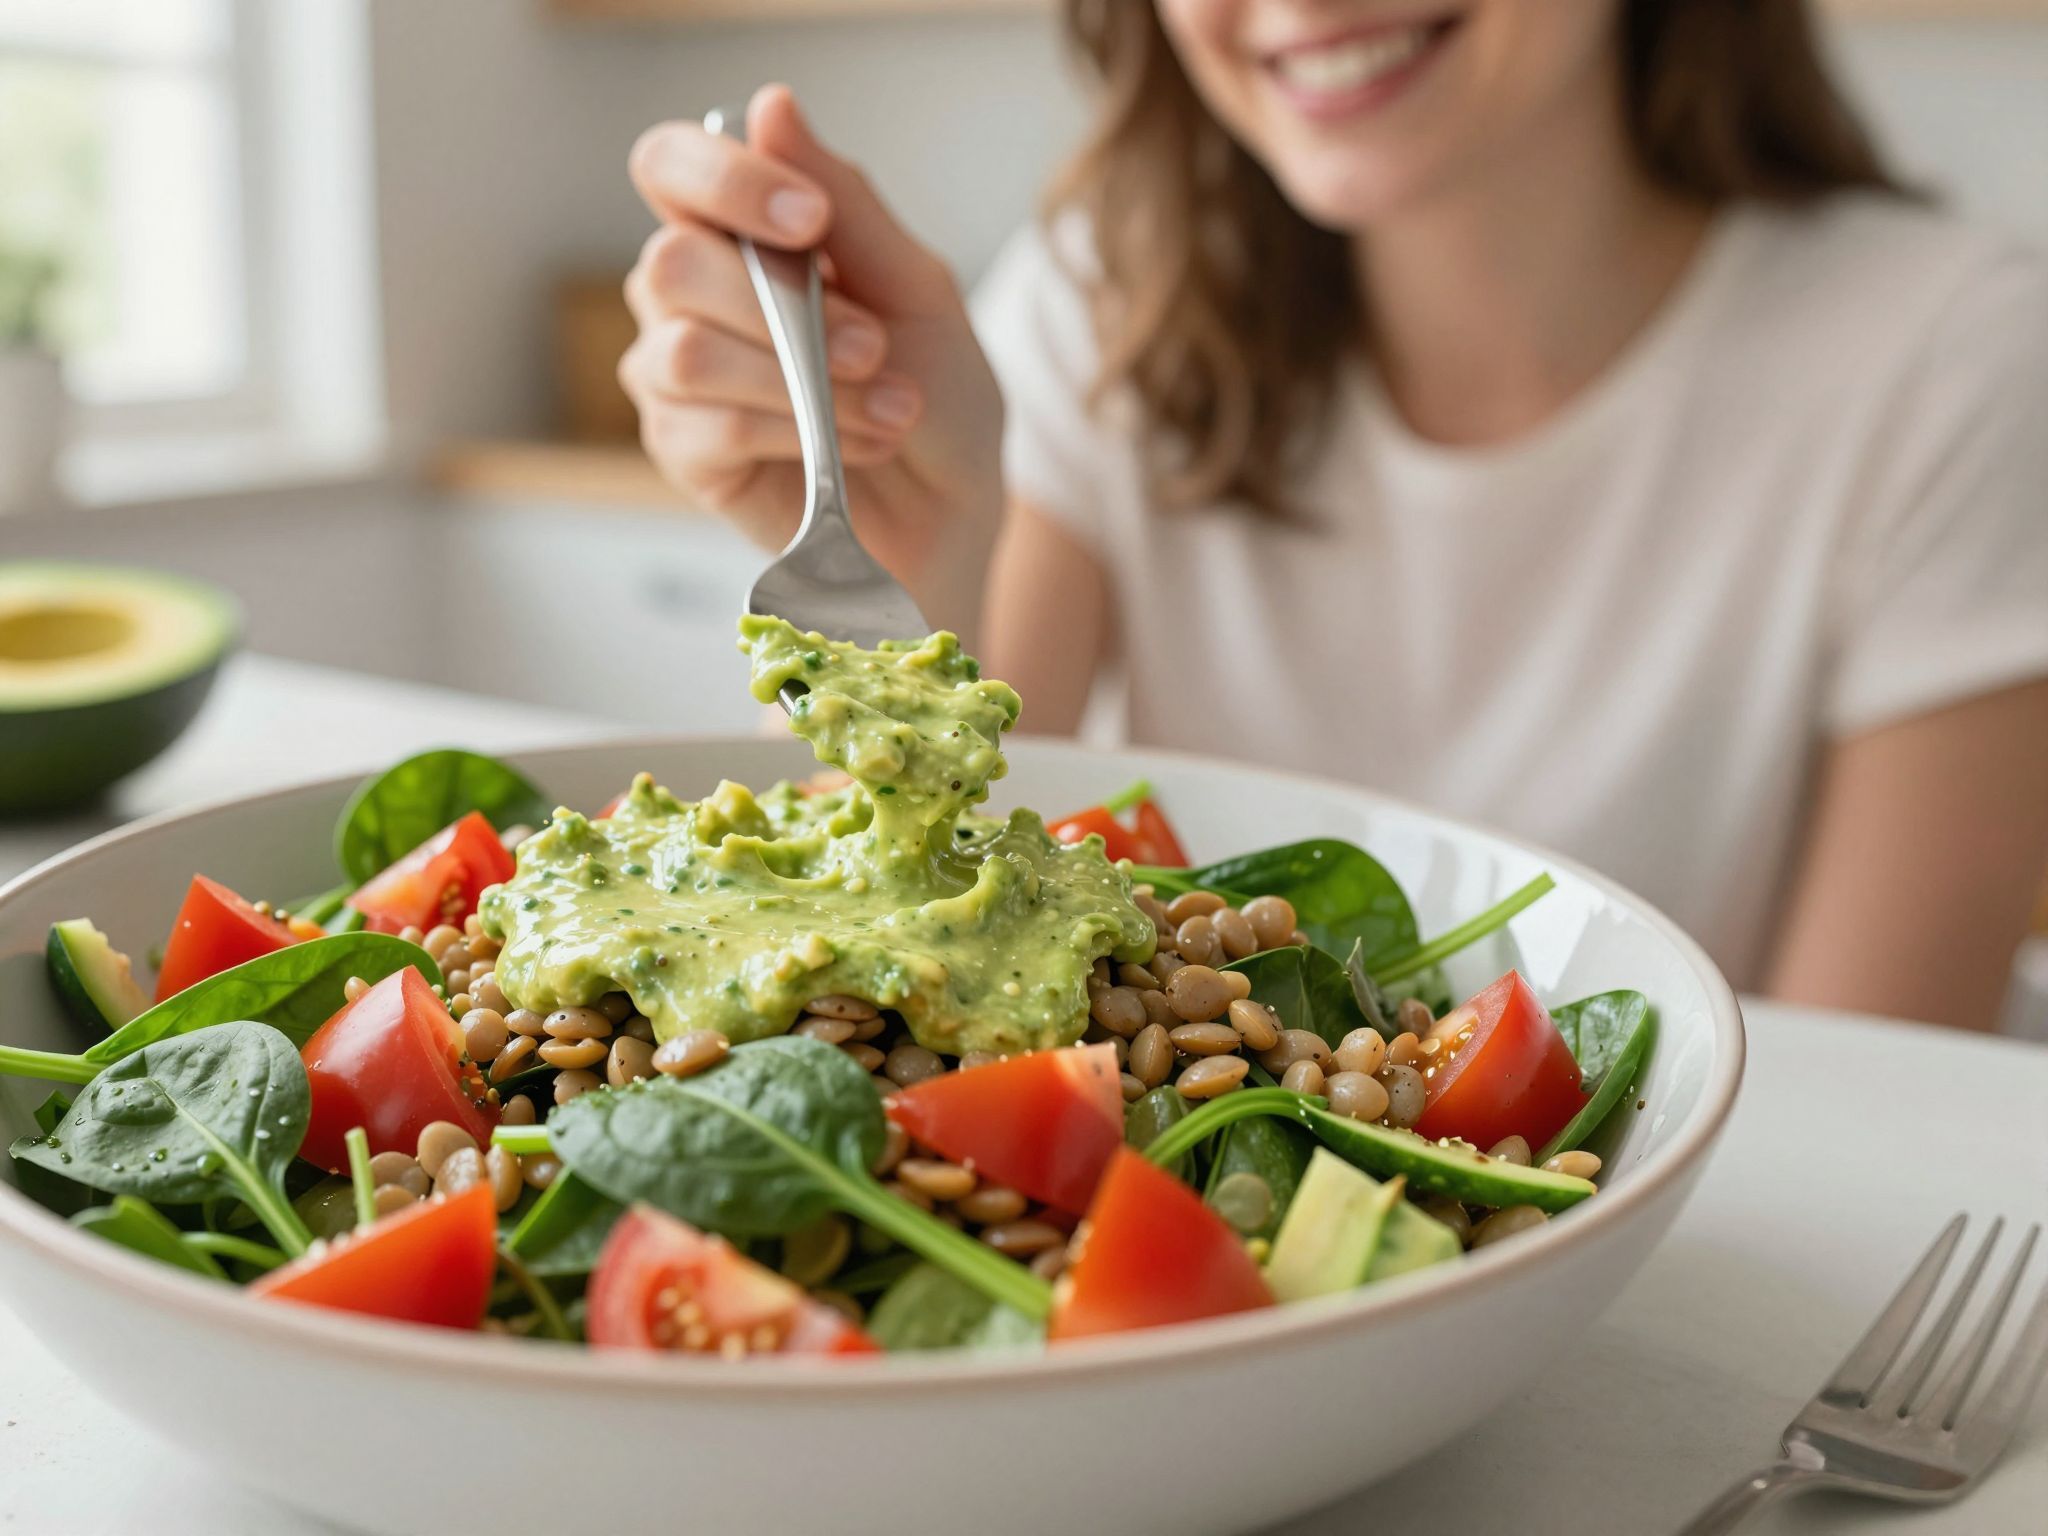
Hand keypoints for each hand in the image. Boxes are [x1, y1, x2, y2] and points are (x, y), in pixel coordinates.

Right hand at [622, 85, 1005, 630]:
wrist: (954, 513)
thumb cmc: (937, 393)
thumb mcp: (916, 287)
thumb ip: (846, 204)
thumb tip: (770, 106)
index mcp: (738, 229)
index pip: (672, 166)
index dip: (726, 181)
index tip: (812, 223)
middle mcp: (687, 292)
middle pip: (671, 262)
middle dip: (787, 312)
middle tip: (876, 348)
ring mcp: (673, 373)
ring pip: (685, 351)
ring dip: (805, 384)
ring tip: (885, 410)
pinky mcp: (682, 452)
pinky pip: (707, 426)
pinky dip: (794, 436)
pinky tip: (848, 451)